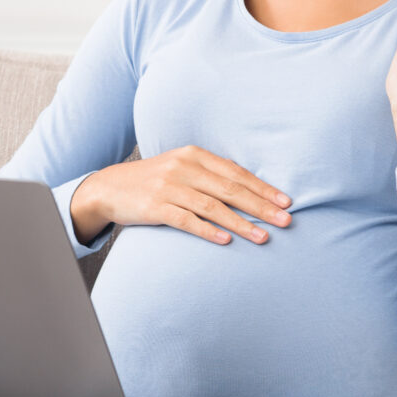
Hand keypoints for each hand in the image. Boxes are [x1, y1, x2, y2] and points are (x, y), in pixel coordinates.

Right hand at [72, 145, 292, 245]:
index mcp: (194, 154)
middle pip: (229, 189)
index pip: (235, 172)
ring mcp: (168, 187)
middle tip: (286, 221)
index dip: (262, 188)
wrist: (110, 188)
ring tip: (263, 237)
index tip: (286, 202)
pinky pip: (187, 220)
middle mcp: (182, 167)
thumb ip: (210, 174)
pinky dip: (208, 231)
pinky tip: (226, 241)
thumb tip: (251, 191)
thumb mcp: (181, 167)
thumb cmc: (154, 180)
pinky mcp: (155, 207)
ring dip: (241, 224)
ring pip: (212, 207)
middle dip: (261, 206)